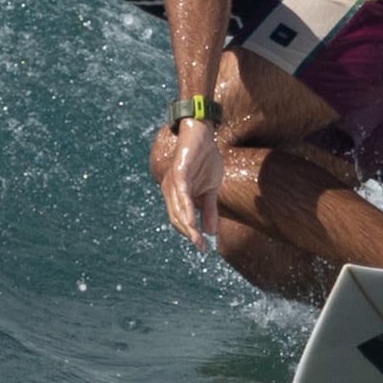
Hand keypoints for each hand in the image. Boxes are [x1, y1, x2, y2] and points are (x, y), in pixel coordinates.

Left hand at [160, 120, 222, 250]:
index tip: (202, 248)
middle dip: (188, 234)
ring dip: (187, 226)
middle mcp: (171, 190)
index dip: (190, 234)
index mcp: (177, 195)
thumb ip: (209, 210)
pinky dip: (185, 209)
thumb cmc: (205, 160)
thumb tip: (210, 233)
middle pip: (176, 218)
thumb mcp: (210, 189)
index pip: (180, 220)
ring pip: (177, 209)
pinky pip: (181, 194)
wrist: (203, 135)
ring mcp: (174, 181)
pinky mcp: (179, 171)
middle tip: (200, 246)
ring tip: (196, 240)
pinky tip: (191, 220)